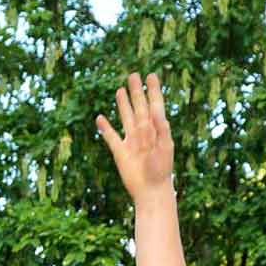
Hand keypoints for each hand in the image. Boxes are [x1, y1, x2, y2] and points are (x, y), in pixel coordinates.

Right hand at [96, 71, 174, 204]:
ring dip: (123, 104)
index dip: (153, 90)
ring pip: (125, 117)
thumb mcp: (165, 146)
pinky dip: (105, 128)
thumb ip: (161, 128)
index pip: (154, 104)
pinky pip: (111, 137)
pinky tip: (100, 118)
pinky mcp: (120, 152)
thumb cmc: (162, 170)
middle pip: (138, 106)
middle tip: (133, 75)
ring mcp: (131, 141)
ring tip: (119, 90)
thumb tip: (156, 110)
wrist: (151, 190)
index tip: (151, 75)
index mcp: (157, 128)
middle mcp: (143, 132)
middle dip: (136, 91)